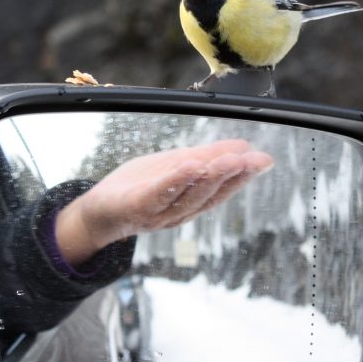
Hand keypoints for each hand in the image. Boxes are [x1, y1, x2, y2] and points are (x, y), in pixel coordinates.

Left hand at [54, 139, 273, 265]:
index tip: (264, 160)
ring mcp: (158, 213)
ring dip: (209, 178)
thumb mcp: (177, 167)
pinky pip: (158, 195)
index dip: (244, 176)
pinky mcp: (136, 207)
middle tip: (249, 159)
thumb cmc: (140, 186)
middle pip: (209, 195)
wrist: (99, 210)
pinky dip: (175, 181)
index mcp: (192, 202)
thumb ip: (208, 158)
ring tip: (226, 160)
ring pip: (188, 197)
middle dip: (231, 176)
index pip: (222, 189)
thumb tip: (246, 148)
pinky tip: (188, 165)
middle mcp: (180, 212)